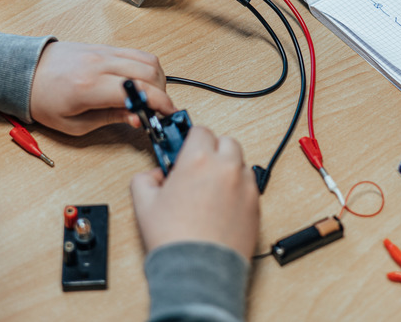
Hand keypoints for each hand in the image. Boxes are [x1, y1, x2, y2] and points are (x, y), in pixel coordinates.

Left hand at [30, 42, 176, 135]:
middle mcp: (99, 64)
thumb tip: (137, 118)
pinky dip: (147, 68)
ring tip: (150, 98)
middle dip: (162, 94)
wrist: (23, 72)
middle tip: (157, 110)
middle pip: (150, 72)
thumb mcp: (74, 123)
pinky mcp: (105, 47)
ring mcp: (103, 52)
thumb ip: (111, 119)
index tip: (167, 114)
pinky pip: (137, 53)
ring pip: (148, 59)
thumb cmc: (42, 99)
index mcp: (89, 86)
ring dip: (157, 80)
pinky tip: (141, 84)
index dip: (159, 103)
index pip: (138, 90)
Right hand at [131, 127, 259, 259]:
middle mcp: (226, 168)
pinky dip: (239, 190)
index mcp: (199, 159)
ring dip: (228, 169)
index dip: (190, 140)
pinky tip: (222, 207)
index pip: (200, 130)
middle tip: (198, 168)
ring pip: (241, 164)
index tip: (185, 150)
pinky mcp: (256, 206)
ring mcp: (245, 187)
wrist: (198, 269)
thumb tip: (153, 176)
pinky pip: (250, 188)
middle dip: (213, 150)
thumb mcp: (144, 203)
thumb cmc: (174, 239)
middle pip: (226, 141)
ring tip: (211, 190)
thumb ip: (144, 179)